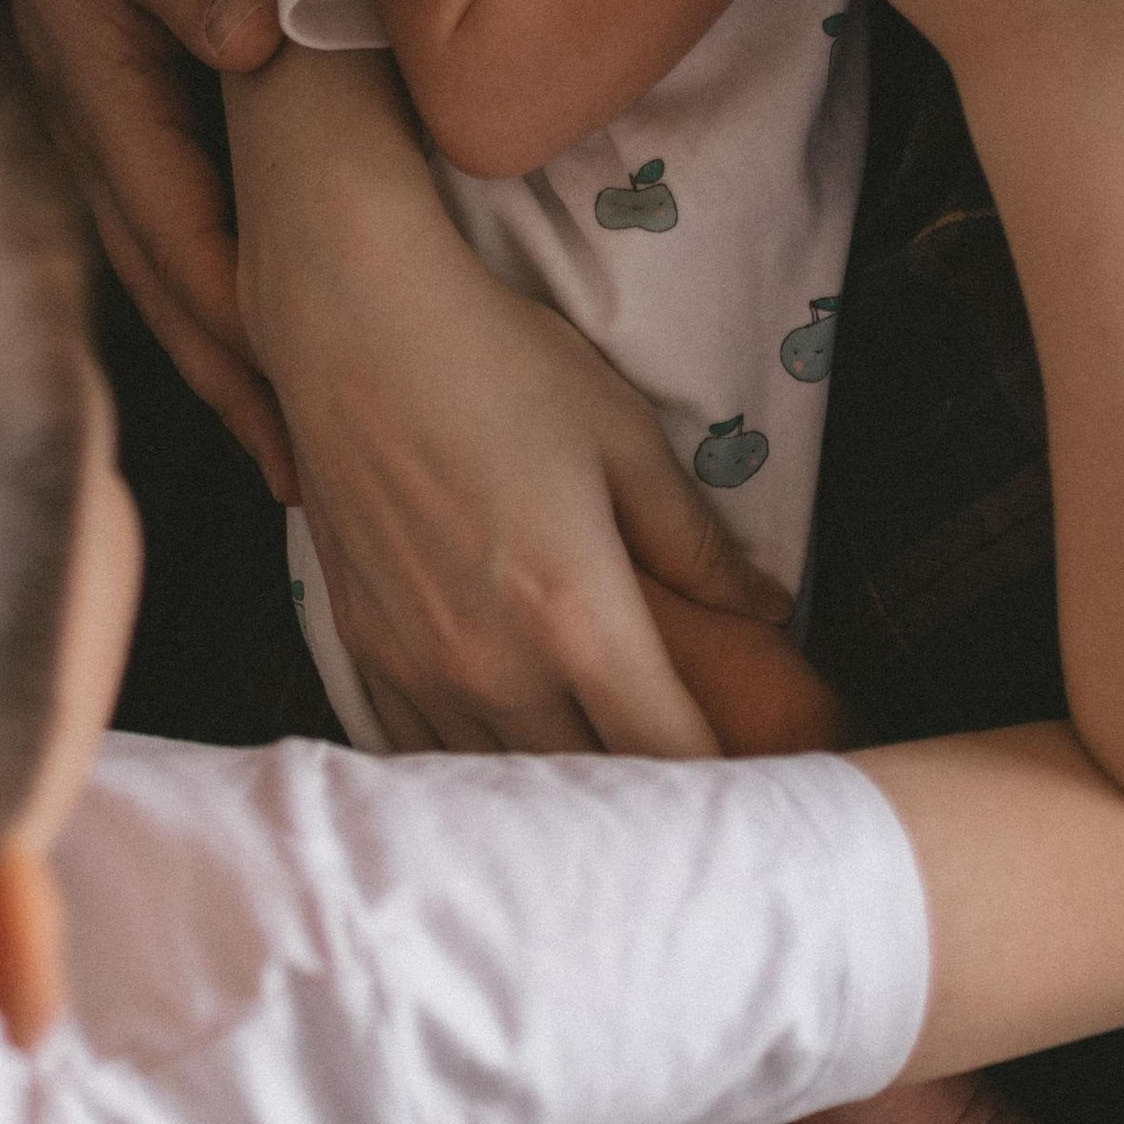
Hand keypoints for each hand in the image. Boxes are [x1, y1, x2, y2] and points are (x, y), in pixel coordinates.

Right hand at [0, 0, 291, 490]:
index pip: (182, 239)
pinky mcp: (126, 124)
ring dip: (227, 359)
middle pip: (169, 291)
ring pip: (166, 276)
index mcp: (105, 100)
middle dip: (236, 387)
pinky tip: (265, 335)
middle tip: (309, 482)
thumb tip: (252, 41)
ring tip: (293, 448)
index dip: (243, 328)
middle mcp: (96, 139)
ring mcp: (105, 139)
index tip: (302, 404)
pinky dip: (218, 297)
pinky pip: (174, 233)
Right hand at [233, 53, 792, 752]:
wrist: (354, 322)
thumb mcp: (624, 437)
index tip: (754, 785)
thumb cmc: (499, 363)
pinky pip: (426, 751)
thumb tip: (769, 609)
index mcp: (575, 615)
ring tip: (605, 782)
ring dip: (559, 789)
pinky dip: (478, 763)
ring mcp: (418, 665)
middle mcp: (493, 664)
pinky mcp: (364, 649)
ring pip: (503, 784)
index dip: (721, 782)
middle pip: (588, 790)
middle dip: (647, 801)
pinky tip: (512, 746)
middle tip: (690, 796)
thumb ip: (697, 542)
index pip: (668, 753)